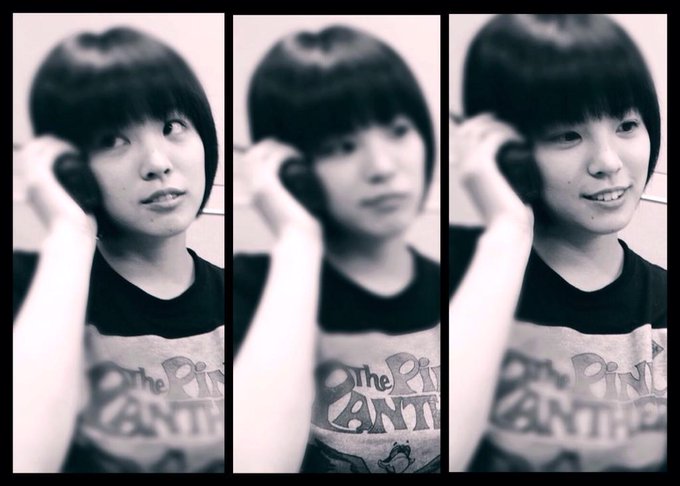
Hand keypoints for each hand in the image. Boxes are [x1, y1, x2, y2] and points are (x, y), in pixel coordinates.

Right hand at [16, 136, 96, 237]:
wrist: (71, 235)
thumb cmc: (75, 226)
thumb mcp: (68, 207)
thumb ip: (70, 198)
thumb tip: (82, 193)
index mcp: (34, 189)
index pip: (32, 160)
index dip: (46, 150)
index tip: (66, 150)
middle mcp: (30, 184)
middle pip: (32, 151)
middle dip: (49, 143)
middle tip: (70, 147)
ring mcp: (34, 182)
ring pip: (37, 150)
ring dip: (55, 144)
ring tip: (72, 148)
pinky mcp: (42, 181)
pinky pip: (46, 155)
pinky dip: (59, 148)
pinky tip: (72, 150)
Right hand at [243, 139, 321, 240]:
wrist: (296, 238)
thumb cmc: (297, 228)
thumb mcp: (287, 210)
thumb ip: (287, 198)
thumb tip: (298, 187)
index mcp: (255, 194)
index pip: (249, 164)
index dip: (263, 153)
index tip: (281, 152)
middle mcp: (252, 189)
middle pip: (252, 155)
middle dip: (269, 146)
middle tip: (289, 149)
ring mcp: (258, 186)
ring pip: (261, 153)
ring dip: (279, 148)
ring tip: (295, 153)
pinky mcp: (268, 185)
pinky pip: (274, 159)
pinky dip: (286, 153)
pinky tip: (298, 156)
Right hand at [450, 113, 533, 231]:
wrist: (506, 229)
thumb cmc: (509, 216)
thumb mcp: (502, 191)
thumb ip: (501, 176)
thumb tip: (515, 160)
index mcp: (466, 174)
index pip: (463, 141)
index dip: (476, 127)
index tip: (494, 123)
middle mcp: (464, 168)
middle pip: (467, 131)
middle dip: (484, 121)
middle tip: (502, 120)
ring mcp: (470, 166)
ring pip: (479, 131)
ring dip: (498, 127)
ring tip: (515, 134)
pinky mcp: (482, 166)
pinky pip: (492, 139)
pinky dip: (506, 134)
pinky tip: (518, 140)